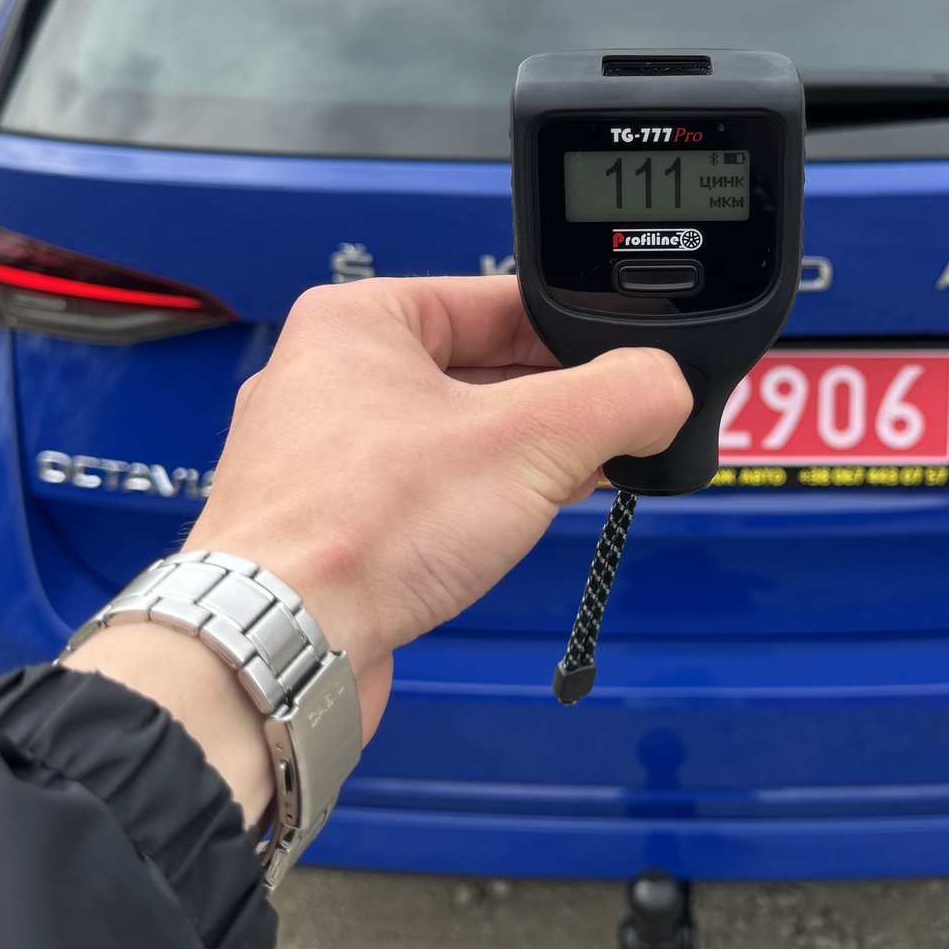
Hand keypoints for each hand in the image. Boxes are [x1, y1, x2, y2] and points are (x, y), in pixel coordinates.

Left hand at [75, 279, 689, 821]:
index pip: (499, 302)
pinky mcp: (326, 526)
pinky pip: (420, 498)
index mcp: (358, 321)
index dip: (577, 335)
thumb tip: (667, 389)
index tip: (631, 366)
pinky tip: (506, 534)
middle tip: (614, 434)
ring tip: (572, 484)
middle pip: (479, 372)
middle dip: (553, 407)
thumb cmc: (358, 531)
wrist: (280, 646)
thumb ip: (619, 400)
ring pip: (450, 439)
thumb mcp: (529, 443)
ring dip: (517, 463)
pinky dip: (472, 510)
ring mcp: (320, 458)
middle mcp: (327, 378)